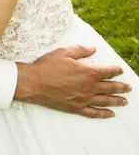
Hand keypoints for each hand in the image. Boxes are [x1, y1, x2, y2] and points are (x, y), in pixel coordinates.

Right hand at [15, 45, 131, 117]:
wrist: (34, 83)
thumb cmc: (47, 66)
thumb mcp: (63, 53)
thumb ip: (80, 50)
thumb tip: (92, 49)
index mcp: (88, 72)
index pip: (107, 72)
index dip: (116, 71)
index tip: (120, 70)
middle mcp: (89, 87)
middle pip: (110, 87)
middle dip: (121, 87)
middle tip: (128, 88)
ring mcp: (84, 99)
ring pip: (105, 101)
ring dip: (117, 101)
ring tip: (124, 101)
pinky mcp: (76, 108)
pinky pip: (94, 112)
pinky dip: (104, 114)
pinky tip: (110, 114)